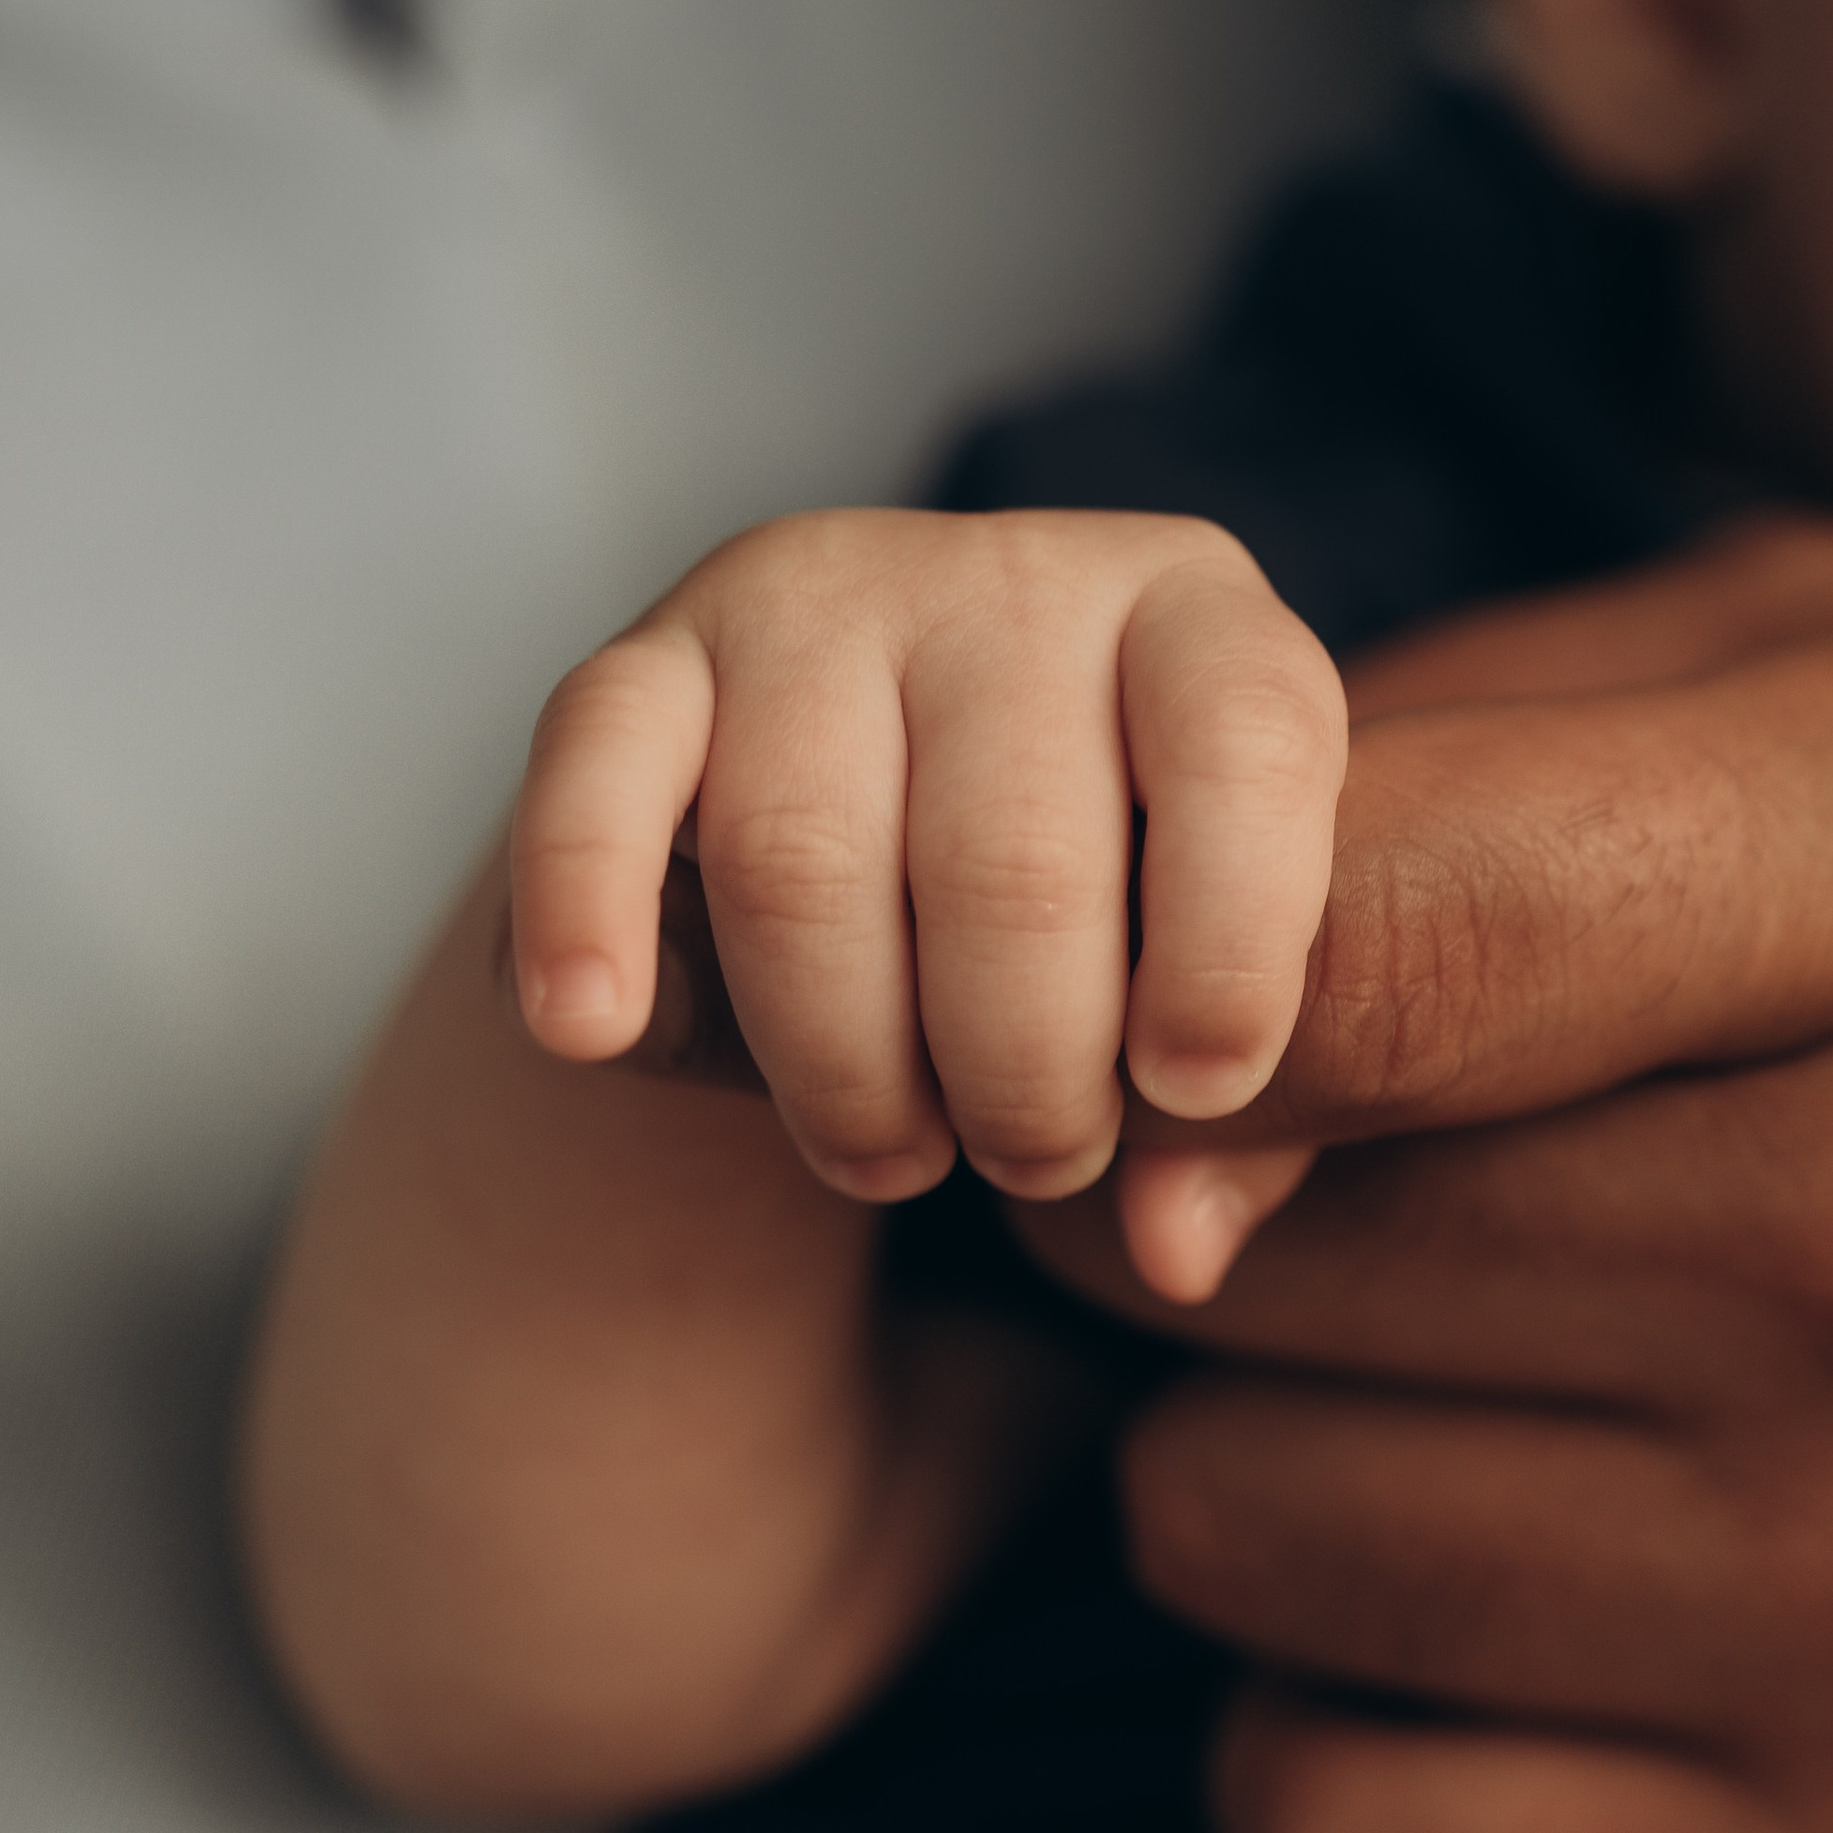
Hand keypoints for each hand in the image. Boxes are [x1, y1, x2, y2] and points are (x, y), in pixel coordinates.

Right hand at [505, 508, 1343, 1261]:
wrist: (916, 788)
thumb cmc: (1121, 919)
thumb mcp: (1219, 997)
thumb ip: (1250, 1131)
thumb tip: (1178, 1255)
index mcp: (1200, 627)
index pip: (1242, 746)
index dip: (1225, 948)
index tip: (1190, 1093)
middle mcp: (1012, 578)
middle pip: (1008, 859)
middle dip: (1023, 1072)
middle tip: (1033, 1160)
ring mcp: (821, 601)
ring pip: (802, 860)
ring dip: (845, 1064)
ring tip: (891, 1154)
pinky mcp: (655, 657)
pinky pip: (601, 762)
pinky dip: (583, 904)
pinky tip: (592, 1031)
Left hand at [1020, 519, 1832, 1832]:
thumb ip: (1500, 733)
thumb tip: (1131, 938)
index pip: (1386, 947)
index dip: (1172, 993)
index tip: (1170, 1032)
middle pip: (1254, 1260)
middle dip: (1218, 1212)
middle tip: (1372, 1198)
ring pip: (1238, 1537)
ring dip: (1272, 1457)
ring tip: (1469, 1392)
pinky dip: (1323, 1744)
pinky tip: (1461, 1634)